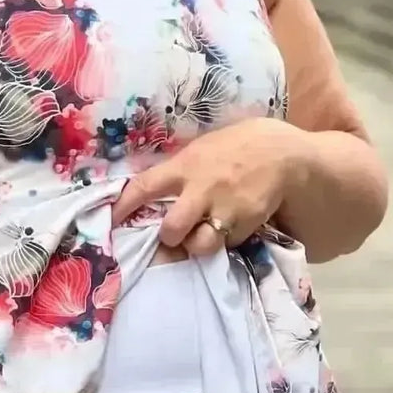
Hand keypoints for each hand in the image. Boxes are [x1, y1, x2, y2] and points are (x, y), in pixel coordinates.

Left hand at [111, 116, 303, 254]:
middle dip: (168, 237)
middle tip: (172, 234)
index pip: (144, 187)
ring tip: (202, 236)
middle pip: (171, 229)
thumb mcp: (203, 148)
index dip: (123, 206)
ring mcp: (225, 209)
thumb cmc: (238, 147)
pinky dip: (224, 241)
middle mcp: (202, 190)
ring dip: (196, 245)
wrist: (282, 154)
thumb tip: (155, 188)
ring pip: (199, 245)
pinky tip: (229, 228)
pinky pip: (227, 244)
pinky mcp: (246, 224)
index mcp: (185, 166)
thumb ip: (181, 169)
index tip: (110, 221)